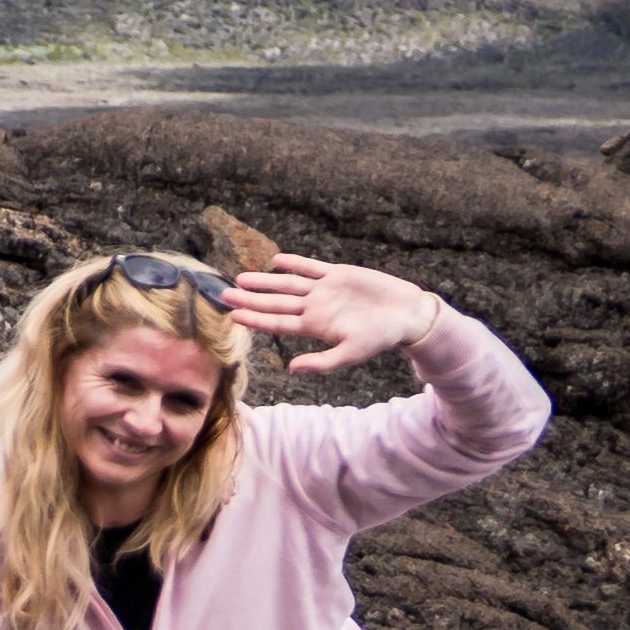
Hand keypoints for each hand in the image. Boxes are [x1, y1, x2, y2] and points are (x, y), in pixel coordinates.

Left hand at [223, 253, 439, 372]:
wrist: (407, 315)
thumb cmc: (380, 338)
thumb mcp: (350, 353)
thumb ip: (321, 362)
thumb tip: (292, 369)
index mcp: (315, 327)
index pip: (276, 323)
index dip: (254, 319)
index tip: (231, 315)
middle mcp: (315, 308)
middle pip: (275, 303)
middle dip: (249, 300)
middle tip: (223, 295)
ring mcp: (325, 290)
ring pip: (287, 284)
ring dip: (265, 281)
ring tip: (241, 278)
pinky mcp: (338, 274)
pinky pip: (311, 268)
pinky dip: (294, 264)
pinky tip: (276, 260)